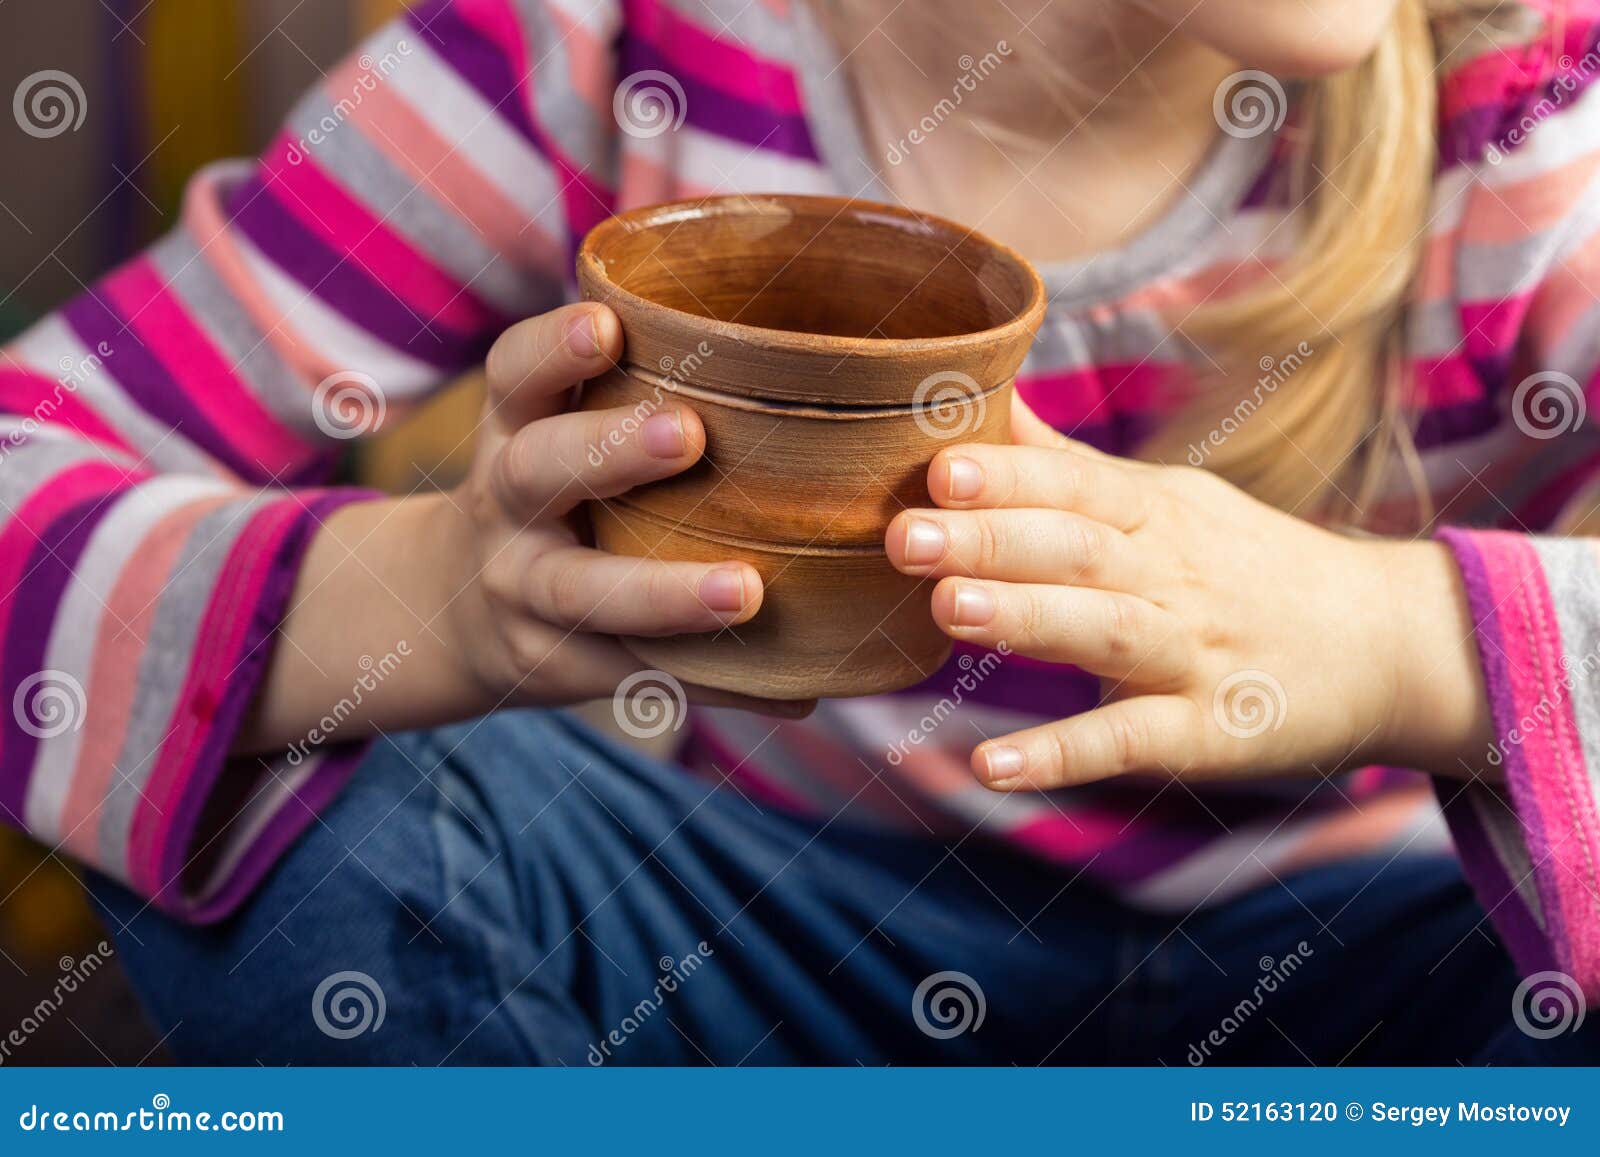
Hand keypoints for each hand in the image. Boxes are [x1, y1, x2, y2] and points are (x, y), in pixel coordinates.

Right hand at [434, 302, 800, 714]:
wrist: (456, 610)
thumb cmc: (554, 494)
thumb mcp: (552, 431)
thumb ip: (628, 392)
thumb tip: (799, 354)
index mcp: (515, 431)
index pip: (515, 376)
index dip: (553, 349)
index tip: (605, 326)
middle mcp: (508, 506)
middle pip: (538, 471)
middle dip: (609, 450)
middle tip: (689, 434)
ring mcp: (525, 592)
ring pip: (582, 593)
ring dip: (666, 593)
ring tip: (746, 591)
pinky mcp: (560, 665)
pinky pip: (639, 674)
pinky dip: (718, 680)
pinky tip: (793, 687)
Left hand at [885, 397, 1492, 789]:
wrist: (1387, 645)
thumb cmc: (1248, 565)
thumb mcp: (1172, 500)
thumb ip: (1070, 464)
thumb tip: (986, 401)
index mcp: (1159, 514)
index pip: (1078, 484)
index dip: (1011, 474)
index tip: (940, 465)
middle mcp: (1175, 576)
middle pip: (1081, 549)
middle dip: (993, 539)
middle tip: (907, 534)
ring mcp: (1193, 655)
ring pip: (1106, 631)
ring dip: (1027, 620)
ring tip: (949, 610)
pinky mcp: (1206, 734)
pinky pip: (1130, 741)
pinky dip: (1065, 753)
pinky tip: (993, 765)